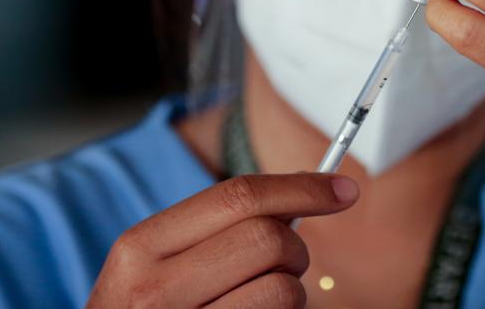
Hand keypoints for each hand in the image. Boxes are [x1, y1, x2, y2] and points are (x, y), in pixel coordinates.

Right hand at [86, 173, 358, 307]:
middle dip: (295, 247)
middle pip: (269, 238)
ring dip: (291, 292)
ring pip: (284, 289)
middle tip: (285, 264)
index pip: (239, 196)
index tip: (343, 191)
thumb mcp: (156, 265)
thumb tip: (307, 192)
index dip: (302, 187)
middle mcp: (154, 290)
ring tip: (259, 303)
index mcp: (140, 247)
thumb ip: (215, 229)